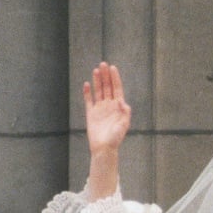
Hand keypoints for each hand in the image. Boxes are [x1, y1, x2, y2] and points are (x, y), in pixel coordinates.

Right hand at [83, 62, 131, 197]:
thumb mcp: (124, 125)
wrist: (104, 148)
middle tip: (103, 64)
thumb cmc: (115, 138)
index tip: (113, 68)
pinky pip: (88, 100)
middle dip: (106, 76)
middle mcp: (109, 105)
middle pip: (107, 87)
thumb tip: (122, 101)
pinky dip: (87, 92)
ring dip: (97, 81)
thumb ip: (125, 113)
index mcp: (118, 107)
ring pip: (98, 91)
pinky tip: (87, 84)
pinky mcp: (91, 113)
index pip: (117, 89)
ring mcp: (100, 108)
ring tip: (96, 70)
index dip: (115, 78)